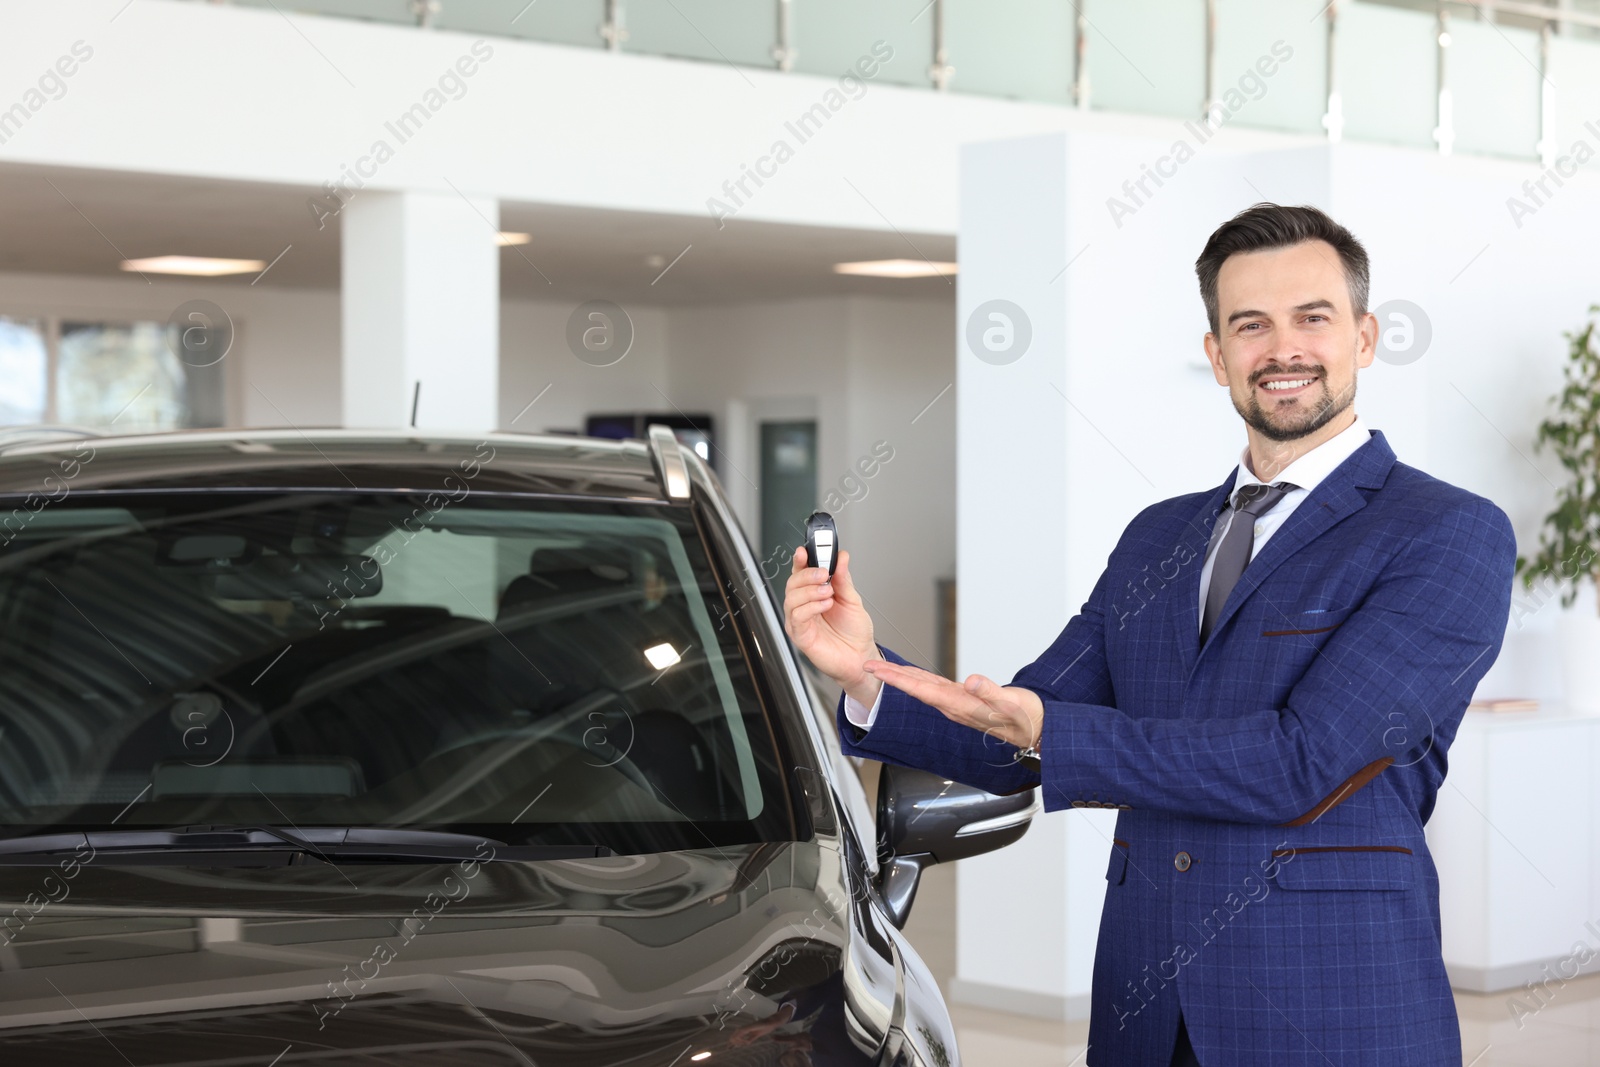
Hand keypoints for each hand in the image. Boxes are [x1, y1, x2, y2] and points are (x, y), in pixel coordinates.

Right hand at [783, 546, 878, 705]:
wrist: (861, 656)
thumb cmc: (854, 632)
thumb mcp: (852, 599)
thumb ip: (843, 579)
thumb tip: (841, 557)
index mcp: (814, 594)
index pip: (801, 572)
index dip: (800, 560)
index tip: (805, 550)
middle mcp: (804, 606)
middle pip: (792, 583)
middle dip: (807, 574)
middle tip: (823, 573)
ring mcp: (800, 621)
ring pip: (791, 598)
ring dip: (810, 591)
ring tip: (828, 592)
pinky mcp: (800, 635)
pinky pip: (796, 617)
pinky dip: (811, 607)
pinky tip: (825, 605)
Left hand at [861, 659, 1043, 750]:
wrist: (1037, 731)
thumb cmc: (1026, 718)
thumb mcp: (1011, 704)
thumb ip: (991, 693)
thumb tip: (972, 681)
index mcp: (960, 706)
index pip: (921, 690)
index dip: (897, 679)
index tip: (877, 670)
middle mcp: (954, 707)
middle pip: (915, 689)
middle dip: (890, 677)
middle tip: (868, 664)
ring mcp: (957, 705)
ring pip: (923, 688)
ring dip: (901, 678)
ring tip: (882, 668)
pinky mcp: (965, 701)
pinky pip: (935, 689)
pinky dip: (919, 680)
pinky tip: (913, 676)